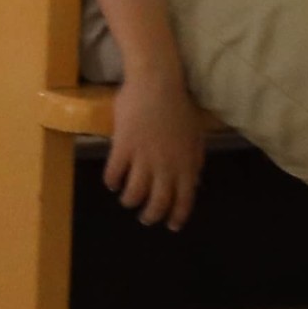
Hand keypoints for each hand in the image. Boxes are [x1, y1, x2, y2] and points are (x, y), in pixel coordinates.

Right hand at [102, 71, 206, 231]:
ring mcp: (143, 158)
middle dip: (151, 215)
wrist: (157, 83)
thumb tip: (193, 183)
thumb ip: (194, 162)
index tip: (171, 226)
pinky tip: (112, 182)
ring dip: (130, 201)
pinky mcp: (122, 147)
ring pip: (135, 193)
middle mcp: (166, 167)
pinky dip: (112, 182)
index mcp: (186, 165)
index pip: (184, 201)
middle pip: (158, 202)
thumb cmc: (178, 107)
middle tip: (145, 218)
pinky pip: (114, 173)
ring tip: (127, 200)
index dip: (177, 217)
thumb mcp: (195, 137)